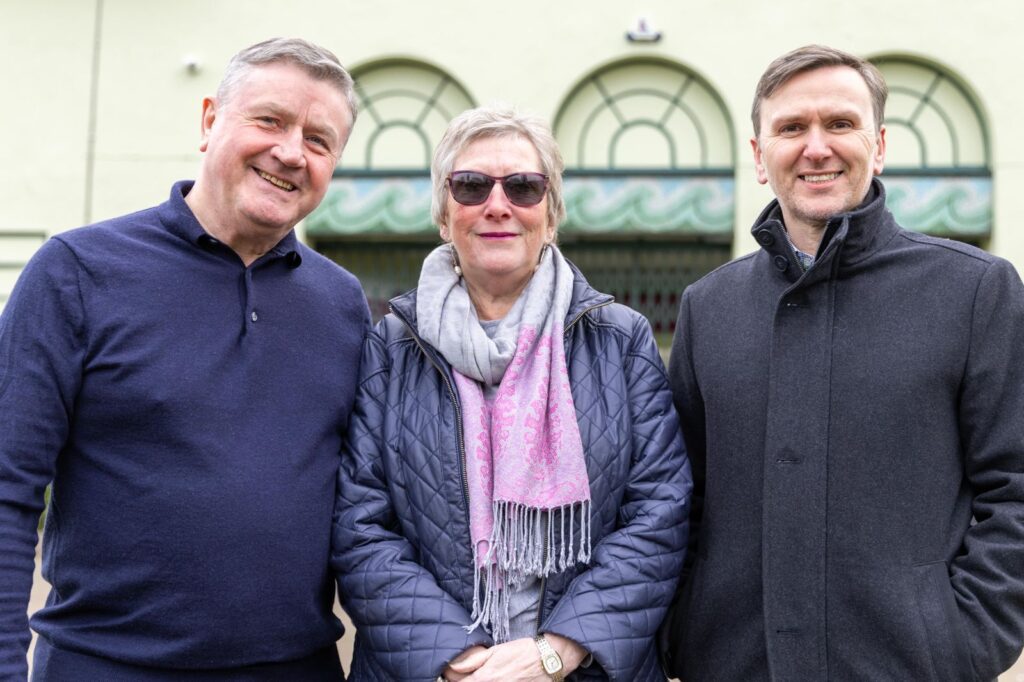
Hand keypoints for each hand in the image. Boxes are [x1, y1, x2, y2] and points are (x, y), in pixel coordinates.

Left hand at [452, 635, 587, 680]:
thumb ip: (473, 660)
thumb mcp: (496, 651)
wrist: (548, 660)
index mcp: (484, 678)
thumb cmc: (522, 652)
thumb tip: (452, 666)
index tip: (449, 673)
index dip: (450, 678)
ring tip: (479, 676)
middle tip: (463, 675)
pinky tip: (493, 678)